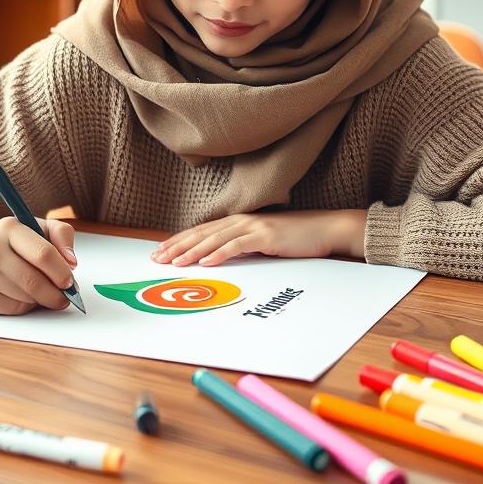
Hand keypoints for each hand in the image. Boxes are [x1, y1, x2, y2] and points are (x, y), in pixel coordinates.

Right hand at [0, 217, 76, 314]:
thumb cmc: (6, 246)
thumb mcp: (34, 229)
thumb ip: (60, 235)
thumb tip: (71, 262)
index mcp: (9, 227)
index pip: (43, 253)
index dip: (61, 272)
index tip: (69, 282)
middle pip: (35, 281)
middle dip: (55, 293)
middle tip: (63, 297)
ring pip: (24, 297)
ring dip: (39, 300)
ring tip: (38, 292)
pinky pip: (11, 309)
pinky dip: (23, 306)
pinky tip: (20, 297)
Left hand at [150, 210, 366, 268]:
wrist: (324, 229)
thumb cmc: (294, 238)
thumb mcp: (262, 242)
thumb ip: (241, 246)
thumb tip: (219, 259)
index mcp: (238, 221)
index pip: (201, 231)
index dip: (179, 241)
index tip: (161, 252)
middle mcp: (241, 220)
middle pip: (202, 233)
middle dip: (178, 246)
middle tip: (158, 258)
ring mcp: (253, 226)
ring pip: (214, 239)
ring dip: (192, 251)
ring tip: (175, 262)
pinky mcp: (266, 236)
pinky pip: (237, 245)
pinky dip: (220, 253)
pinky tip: (206, 261)